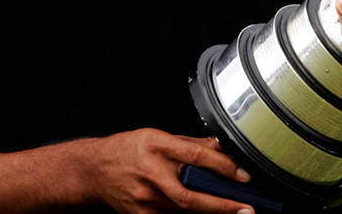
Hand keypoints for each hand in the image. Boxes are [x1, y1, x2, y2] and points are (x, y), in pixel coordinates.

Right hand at [89, 128, 254, 212]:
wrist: (95, 170)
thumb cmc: (127, 149)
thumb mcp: (157, 136)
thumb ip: (189, 143)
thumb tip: (219, 147)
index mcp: (155, 145)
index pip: (195, 156)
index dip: (222, 166)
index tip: (242, 175)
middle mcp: (150, 172)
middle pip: (190, 195)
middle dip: (221, 205)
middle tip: (246, 209)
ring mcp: (144, 198)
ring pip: (183, 211)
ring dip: (209, 213)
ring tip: (231, 212)